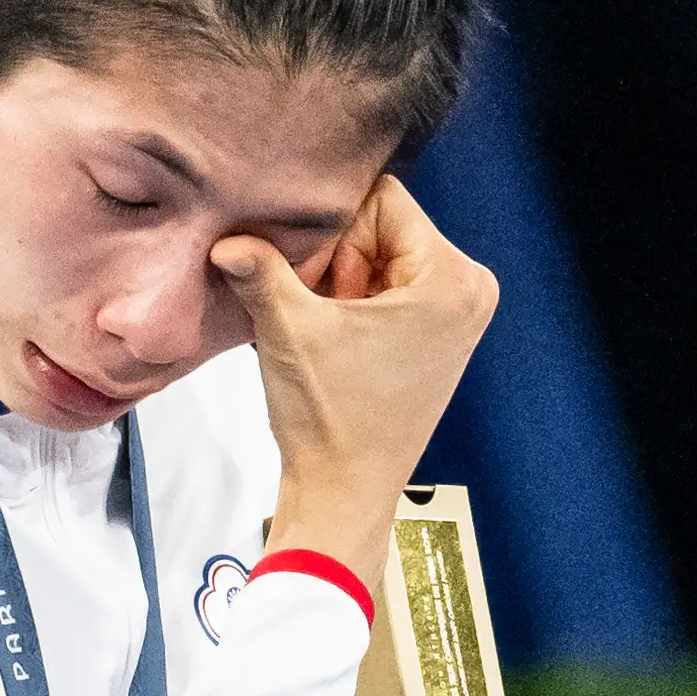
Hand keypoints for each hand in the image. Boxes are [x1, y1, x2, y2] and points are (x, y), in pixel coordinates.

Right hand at [213, 177, 496, 600]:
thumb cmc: (330, 421)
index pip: (382, 200)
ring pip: (385, 258)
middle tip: (320, 315)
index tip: (316, 288)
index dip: (335, 235)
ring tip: (329, 334)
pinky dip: (359, 306)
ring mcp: (462, 315)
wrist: (343, 494)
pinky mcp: (443, 337)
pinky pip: (393, 290)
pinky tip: (340, 344)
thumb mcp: (288, 330)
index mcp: (453, 279)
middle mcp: (471, 289)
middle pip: (386, 228)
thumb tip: (224, 239)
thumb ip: (259, 270)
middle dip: (342, 262)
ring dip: (345, 285)